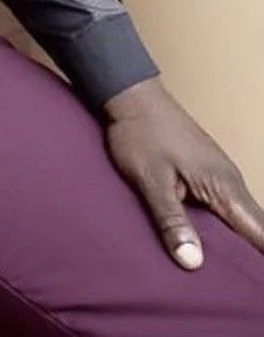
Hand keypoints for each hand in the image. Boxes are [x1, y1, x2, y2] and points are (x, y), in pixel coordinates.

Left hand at [104, 77, 263, 269]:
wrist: (130, 95)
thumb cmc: (140, 135)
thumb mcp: (151, 181)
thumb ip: (172, 221)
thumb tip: (193, 263)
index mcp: (225, 189)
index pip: (262, 236)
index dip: (259, 263)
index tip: (252, 284)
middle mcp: (231, 183)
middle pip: (254, 231)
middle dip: (248, 258)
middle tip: (232, 285)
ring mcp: (220, 177)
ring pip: (239, 220)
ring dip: (233, 243)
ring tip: (218, 272)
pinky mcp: (206, 173)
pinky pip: (223, 207)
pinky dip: (219, 227)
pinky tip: (203, 242)